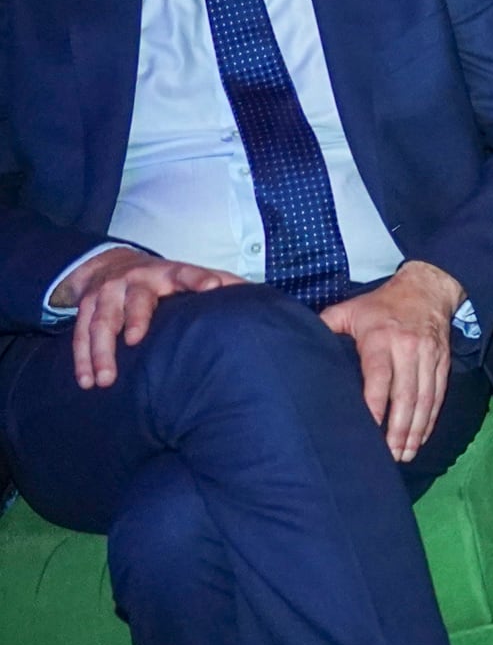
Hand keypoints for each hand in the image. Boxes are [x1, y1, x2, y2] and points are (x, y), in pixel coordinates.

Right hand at [60, 249, 241, 390]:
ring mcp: (107, 293)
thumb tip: (259, 298)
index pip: (186, 273)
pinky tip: (87, 381)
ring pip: (101, 322)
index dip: (199, 279)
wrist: (109, 264)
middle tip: (134, 340)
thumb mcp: (188, 275)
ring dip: (101, 351)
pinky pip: (80, 334)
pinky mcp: (85, 308)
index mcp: (169, 272)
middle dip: (134, 319)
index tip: (212, 287)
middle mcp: (136, 280)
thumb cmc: (163, 279)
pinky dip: (82, 359)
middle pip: (135, 300)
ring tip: (105, 380)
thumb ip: (221, 284)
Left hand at [320, 263, 461, 461]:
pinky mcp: (443, 361)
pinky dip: (430, 418)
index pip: (380, 377)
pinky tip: (421, 437)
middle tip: (389, 455)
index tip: (369, 430)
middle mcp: (408, 349)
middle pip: (406, 394)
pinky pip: (438, 394)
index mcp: (380, 338)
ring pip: (425, 399)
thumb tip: (295, 346)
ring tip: (405, 454)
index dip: (375, 405)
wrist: (428, 287)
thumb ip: (325, 327)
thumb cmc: (381, 304)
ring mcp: (429, 357)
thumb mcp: (349, 309)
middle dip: (398, 428)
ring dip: (415, 429)